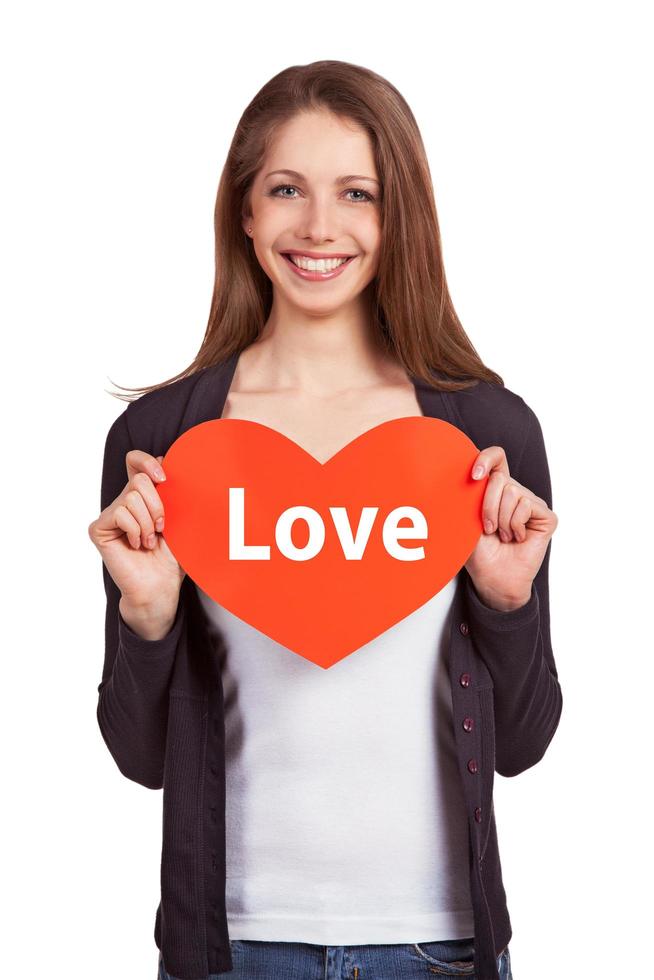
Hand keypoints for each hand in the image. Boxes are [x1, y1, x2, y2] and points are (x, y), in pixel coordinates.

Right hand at [88, 450, 185, 631]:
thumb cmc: (172, 557)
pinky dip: (136, 530)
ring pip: (132, 497)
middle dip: (158, 505)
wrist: (161, 586)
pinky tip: (136, 545)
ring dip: (148, 523)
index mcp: (143, 496)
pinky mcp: (99, 528)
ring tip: (150, 541)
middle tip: (161, 528)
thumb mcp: (180, 519)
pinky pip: (120, 513)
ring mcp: (110, 515)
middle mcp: (124, 502)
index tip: (165, 479)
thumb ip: (173, 492)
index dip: (147, 461)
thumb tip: (167, 460)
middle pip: (139, 480)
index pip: (135, 461)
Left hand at [464, 446, 558, 611]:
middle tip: (488, 529)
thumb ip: (467, 495)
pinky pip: (527, 506)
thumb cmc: (479, 552)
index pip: (496, 458)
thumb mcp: (466, 520)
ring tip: (503, 535)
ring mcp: (532, 503)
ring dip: (501, 520)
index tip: (474, 476)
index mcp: (495, 490)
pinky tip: (517, 537)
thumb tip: (458, 475)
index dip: (486, 459)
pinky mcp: (546, 516)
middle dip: (487, 506)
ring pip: (513, 492)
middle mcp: (515, 492)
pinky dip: (515, 524)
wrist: (493, 578)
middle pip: (500, 478)